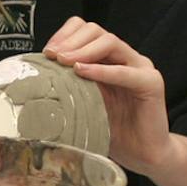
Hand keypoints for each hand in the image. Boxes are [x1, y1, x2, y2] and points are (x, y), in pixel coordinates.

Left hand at [44, 18, 172, 177]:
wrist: (141, 154)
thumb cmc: (111, 130)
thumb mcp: (83, 103)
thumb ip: (68, 86)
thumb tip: (35, 80)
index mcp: (109, 58)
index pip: (86, 31)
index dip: (65, 35)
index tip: (46, 52)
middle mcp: (126, 57)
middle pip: (97, 32)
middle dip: (70, 41)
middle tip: (52, 55)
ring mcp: (140, 67)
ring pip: (111, 42)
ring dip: (83, 50)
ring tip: (64, 61)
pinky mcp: (151, 83)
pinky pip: (125, 72)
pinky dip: (102, 70)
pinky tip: (82, 71)